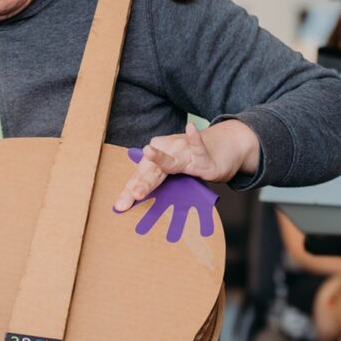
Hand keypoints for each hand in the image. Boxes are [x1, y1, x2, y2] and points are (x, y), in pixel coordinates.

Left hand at [114, 119, 259, 212]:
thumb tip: (141, 212)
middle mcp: (166, 155)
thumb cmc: (191, 163)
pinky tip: (191, 128)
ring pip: (170, 160)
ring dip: (159, 158)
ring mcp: (183, 153)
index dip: (129, 192)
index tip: (120, 206)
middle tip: (134, 194)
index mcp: (155, 164)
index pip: (140, 178)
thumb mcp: (174, 179)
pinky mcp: (202, 155)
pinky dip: (195, 139)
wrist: (220, 146)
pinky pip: (199, 148)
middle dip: (142, 184)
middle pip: (150, 173)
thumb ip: (160, 191)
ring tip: (148, 151)